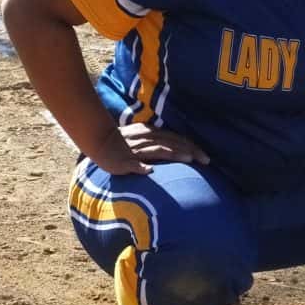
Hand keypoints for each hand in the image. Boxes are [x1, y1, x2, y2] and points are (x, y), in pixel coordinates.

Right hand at [89, 123, 210, 175]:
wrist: (98, 140)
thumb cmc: (123, 142)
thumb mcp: (144, 137)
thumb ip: (159, 142)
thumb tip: (178, 148)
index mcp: (151, 132)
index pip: (175, 138)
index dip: (191, 146)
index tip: (205, 157)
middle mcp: (146, 138)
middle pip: (172, 143)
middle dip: (190, 150)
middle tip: (206, 160)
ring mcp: (135, 149)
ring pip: (158, 150)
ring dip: (174, 154)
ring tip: (189, 160)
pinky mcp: (123, 161)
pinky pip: (133, 163)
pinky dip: (141, 167)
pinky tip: (150, 171)